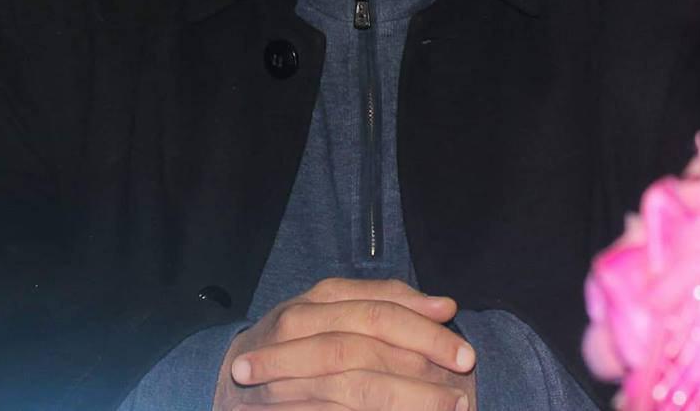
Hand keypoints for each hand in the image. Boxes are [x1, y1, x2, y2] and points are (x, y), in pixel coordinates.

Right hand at [213, 278, 475, 410]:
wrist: (234, 378)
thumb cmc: (301, 339)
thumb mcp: (340, 309)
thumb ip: (388, 302)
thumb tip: (445, 306)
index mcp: (320, 299)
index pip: (379, 309)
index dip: (423, 330)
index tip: (465, 352)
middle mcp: (300, 326)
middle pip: (366, 345)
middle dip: (417, 369)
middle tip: (461, 389)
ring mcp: (287, 370)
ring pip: (352, 383)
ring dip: (404, 398)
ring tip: (444, 406)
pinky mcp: (288, 407)